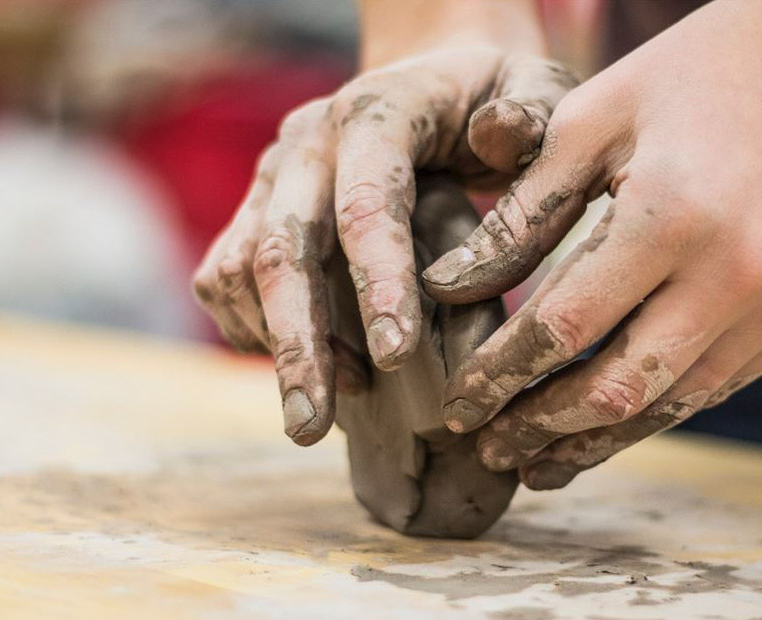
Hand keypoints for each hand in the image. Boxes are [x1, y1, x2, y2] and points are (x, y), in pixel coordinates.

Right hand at [193, 45, 576, 445]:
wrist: (435, 77)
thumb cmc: (495, 95)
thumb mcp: (535, 87)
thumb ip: (531, 113)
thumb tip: (497, 137)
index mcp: (378, 113)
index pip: (368, 202)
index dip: (378, 282)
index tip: (397, 359)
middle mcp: (309, 143)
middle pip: (282, 247)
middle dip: (298, 343)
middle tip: (310, 427)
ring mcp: (274, 177)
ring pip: (240, 268)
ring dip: (275, 345)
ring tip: (322, 412)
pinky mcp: (256, 208)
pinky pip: (226, 276)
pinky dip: (253, 331)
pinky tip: (308, 370)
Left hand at [423, 1, 761, 487]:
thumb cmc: (700, 73)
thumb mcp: (595, 118)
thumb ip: (523, 211)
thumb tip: (451, 286)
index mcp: (673, 214)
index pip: (563, 326)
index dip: (500, 374)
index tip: (457, 404)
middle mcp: (739, 273)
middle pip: (618, 387)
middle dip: (542, 428)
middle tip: (490, 448)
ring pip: (674, 403)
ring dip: (600, 439)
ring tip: (541, 462)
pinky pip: (720, 382)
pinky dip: (659, 407)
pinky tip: (614, 418)